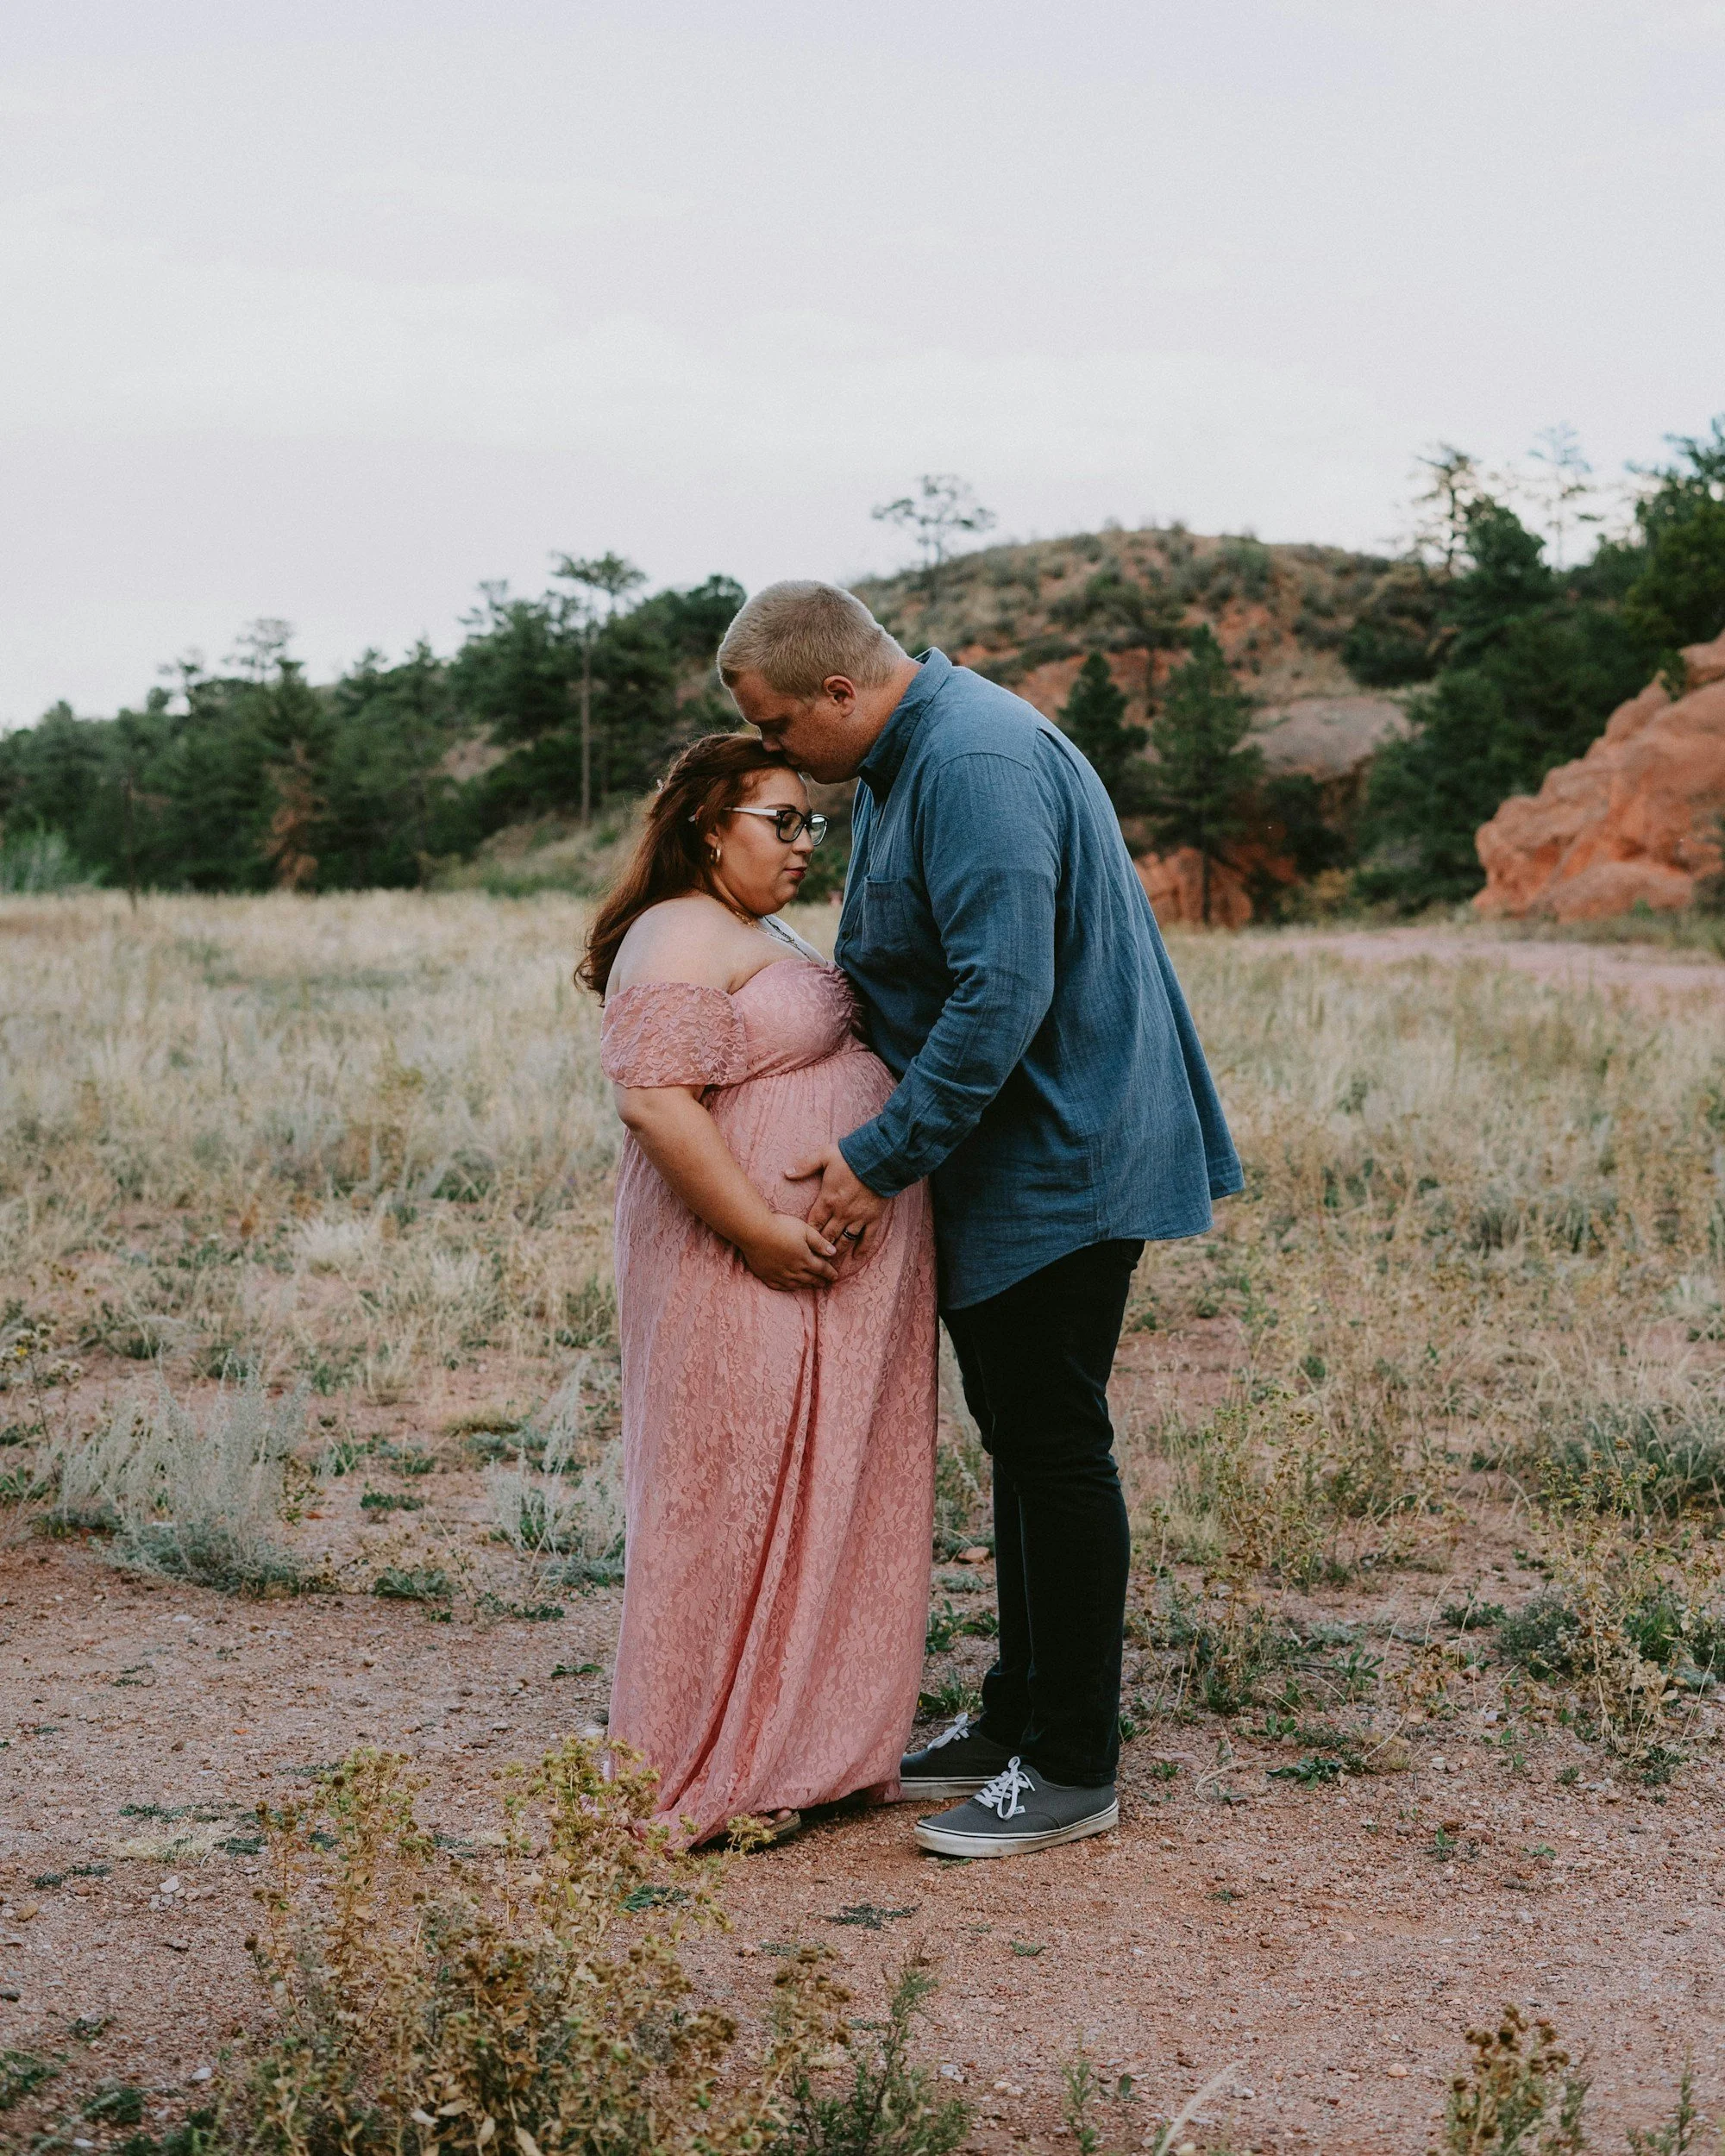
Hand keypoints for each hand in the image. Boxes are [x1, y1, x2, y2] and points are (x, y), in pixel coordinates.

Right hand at [739, 1212, 839, 1291]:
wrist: (754, 1231)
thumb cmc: (781, 1226)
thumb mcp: (805, 1230)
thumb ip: (820, 1242)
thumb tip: (833, 1253)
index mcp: (805, 1258)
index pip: (821, 1268)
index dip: (830, 1273)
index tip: (835, 1276)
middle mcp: (793, 1270)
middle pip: (810, 1278)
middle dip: (819, 1281)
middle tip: (825, 1283)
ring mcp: (779, 1274)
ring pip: (796, 1284)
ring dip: (806, 1286)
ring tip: (812, 1286)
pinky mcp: (766, 1275)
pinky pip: (779, 1286)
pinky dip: (787, 1288)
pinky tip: (790, 1287)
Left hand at [786, 1144, 886, 1261]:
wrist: (881, 1159)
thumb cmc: (851, 1156)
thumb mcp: (824, 1156)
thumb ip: (804, 1165)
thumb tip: (786, 1172)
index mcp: (827, 1200)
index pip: (814, 1223)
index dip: (807, 1235)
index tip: (801, 1244)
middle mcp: (842, 1213)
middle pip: (827, 1236)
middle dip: (819, 1248)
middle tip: (813, 1257)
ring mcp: (858, 1218)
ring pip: (845, 1240)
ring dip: (836, 1251)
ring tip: (830, 1261)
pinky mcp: (873, 1218)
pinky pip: (867, 1238)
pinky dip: (862, 1249)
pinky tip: (856, 1258)